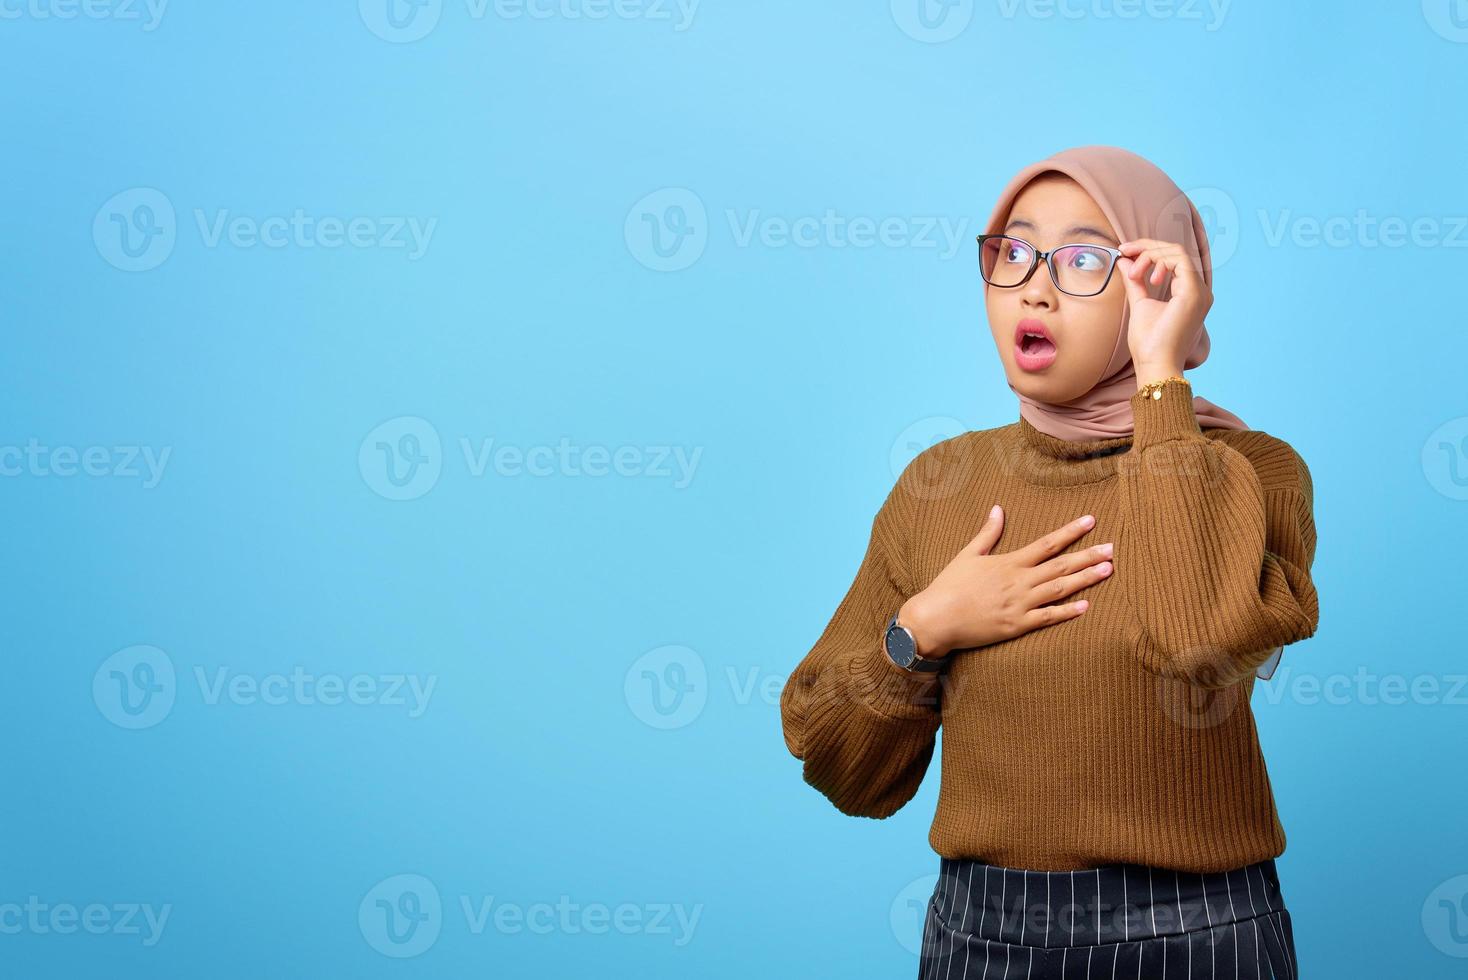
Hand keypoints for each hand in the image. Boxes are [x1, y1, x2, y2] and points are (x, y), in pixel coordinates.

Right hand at [898, 507, 1112, 656]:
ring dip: (1085, 579)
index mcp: (1009, 563)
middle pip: (1061, 565)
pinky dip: (1067, 612)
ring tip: (1108, 570)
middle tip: (1112, 548)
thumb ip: (988, 532)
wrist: (936, 619)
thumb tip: (999, 508)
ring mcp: (1020, 605)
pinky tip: (1086, 606)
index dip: (1071, 531)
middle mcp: (1019, 582)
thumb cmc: (949, 585)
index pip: (1047, 543)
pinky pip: (1048, 618)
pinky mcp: (1017, 625)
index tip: (1091, 521)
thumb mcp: (967, 554)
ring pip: (1060, 589)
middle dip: (1088, 556)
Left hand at [1116, 237, 1209, 381]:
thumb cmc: (1149, 343)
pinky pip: (1179, 259)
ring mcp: (1199, 291)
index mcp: (1189, 293)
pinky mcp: (1194, 293)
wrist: (1155, 364)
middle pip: (1176, 251)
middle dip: (1146, 247)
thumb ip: (1135, 281)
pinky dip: (1158, 260)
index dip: (1148, 249)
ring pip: (1177, 252)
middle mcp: (1199, 291)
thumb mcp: (1140, 304)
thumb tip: (1125, 260)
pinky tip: (1144, 277)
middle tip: (1124, 251)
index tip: (1124, 251)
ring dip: (1149, 255)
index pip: (1173, 258)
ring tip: (1133, 275)